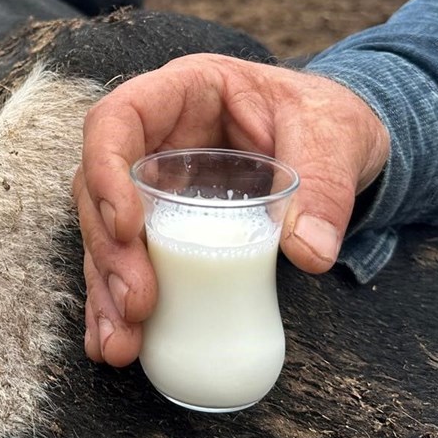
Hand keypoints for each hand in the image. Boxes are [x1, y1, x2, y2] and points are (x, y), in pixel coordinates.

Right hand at [75, 54, 389, 365]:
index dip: (107, 170)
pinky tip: (117, 344)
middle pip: (99, 189)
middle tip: (136, 303)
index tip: (131, 227)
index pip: (117, 118)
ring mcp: (152, 186)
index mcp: (183, 93)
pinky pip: (128, 264)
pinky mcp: (161, 228)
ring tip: (119, 343)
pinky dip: (118, 305)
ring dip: (105, 291)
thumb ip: (325, 187)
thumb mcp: (335, 138)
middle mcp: (153, 140)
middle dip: (109, 251)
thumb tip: (309, 253)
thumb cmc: (327, 120)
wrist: (338, 144)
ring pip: (104, 235)